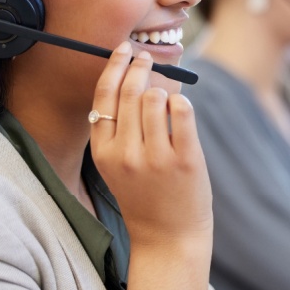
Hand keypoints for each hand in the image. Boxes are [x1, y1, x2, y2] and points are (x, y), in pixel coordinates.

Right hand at [89, 43, 212, 247]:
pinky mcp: (185, 161)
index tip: (123, 50)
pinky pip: (183, 113)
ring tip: (166, 90)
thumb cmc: (145, 197)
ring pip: (155, 99)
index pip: (103, 97)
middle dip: (139, 67)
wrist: (168, 238)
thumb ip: (119, 131)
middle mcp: (126, 154)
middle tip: (146, 58)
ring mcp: (156, 158)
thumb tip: (133, 80)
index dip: (114, 68)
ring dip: (162, 87)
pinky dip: (182, 102)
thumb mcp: (117, 167)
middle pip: (130, 93)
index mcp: (103, 153)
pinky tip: (181, 104)